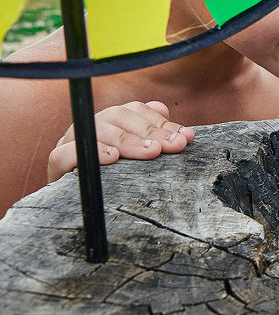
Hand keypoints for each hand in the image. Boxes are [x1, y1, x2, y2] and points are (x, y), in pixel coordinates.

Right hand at [48, 100, 194, 182]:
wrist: (74, 205)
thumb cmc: (113, 179)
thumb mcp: (136, 157)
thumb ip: (151, 134)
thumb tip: (164, 109)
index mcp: (108, 122)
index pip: (133, 111)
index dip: (160, 121)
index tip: (185, 137)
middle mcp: (89, 127)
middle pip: (117, 116)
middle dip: (150, 131)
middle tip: (173, 146)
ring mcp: (69, 143)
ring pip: (95, 129)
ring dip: (127, 140)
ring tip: (151, 152)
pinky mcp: (56, 165)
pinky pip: (65, 153)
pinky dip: (91, 152)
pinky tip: (112, 158)